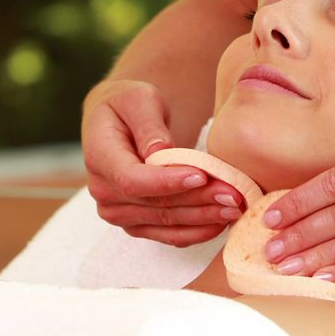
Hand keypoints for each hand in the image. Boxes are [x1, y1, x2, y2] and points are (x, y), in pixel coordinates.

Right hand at [81, 80, 243, 246]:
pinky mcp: (136, 223)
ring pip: (165, 222)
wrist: (118, 123)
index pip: (132, 180)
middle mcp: (103, 191)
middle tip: (233, 193)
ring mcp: (118, 212)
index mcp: (99, 157)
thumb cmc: (130, 105)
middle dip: (197, 200)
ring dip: (202, 218)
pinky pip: (168, 234)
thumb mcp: (138, 100)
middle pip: (155, 204)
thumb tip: (159, 152)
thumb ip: (148, 124)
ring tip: (235, 207)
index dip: (167, 182)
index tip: (201, 176)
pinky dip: (196, 231)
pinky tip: (221, 222)